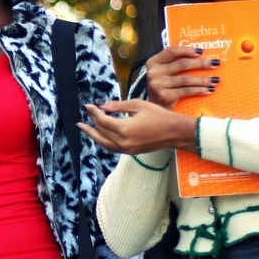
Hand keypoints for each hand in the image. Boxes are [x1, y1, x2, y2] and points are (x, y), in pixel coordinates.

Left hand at [79, 100, 196, 155]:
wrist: (174, 132)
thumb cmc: (158, 115)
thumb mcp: (138, 105)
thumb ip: (118, 106)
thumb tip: (102, 106)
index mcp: (124, 129)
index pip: (102, 121)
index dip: (94, 112)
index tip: (88, 106)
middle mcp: (123, 142)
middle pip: (101, 132)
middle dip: (92, 122)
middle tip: (86, 114)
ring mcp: (126, 149)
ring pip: (103, 143)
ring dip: (94, 135)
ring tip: (84, 127)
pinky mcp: (130, 152)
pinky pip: (111, 148)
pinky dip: (103, 141)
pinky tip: (100, 135)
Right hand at [143, 46, 220, 109]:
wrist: (154, 108)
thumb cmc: (164, 87)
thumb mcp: (164, 73)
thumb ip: (175, 64)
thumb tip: (202, 57)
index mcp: (153, 62)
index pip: (171, 51)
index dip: (187, 50)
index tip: (201, 51)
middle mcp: (154, 72)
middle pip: (182, 64)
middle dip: (201, 63)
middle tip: (215, 63)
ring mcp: (157, 85)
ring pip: (186, 79)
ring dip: (203, 79)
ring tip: (215, 80)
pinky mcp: (163, 96)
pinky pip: (186, 91)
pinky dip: (199, 90)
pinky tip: (208, 90)